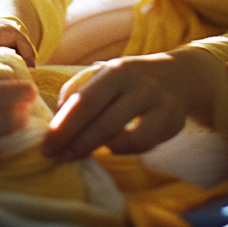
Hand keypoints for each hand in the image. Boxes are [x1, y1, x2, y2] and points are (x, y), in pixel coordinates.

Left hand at [40, 51, 209, 162]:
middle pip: (103, 123)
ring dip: (99, 149)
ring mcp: (160, 104)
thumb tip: (58, 118)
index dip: (64, 127)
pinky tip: (113, 145)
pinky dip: (123, 149)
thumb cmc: (131, 78)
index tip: (46, 146)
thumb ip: (79, 90)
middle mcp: (141, 85)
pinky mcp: (173, 123)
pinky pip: (143, 146)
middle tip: (58, 157)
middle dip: (76, 144)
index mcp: (118, 69)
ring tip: (82, 151)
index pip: (85, 102)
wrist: (180, 75)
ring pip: (124, 139)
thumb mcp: (106, 73)